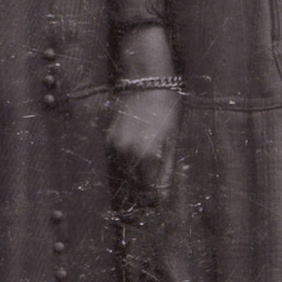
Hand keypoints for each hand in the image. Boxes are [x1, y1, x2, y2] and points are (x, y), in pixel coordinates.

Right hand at [107, 88, 181, 202]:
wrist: (146, 81)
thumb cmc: (167, 108)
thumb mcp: (173, 139)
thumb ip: (166, 169)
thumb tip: (163, 196)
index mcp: (147, 156)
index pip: (149, 189)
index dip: (156, 197)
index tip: (161, 200)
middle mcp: (127, 154)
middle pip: (135, 182)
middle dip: (145, 186)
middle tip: (154, 186)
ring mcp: (115, 146)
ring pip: (125, 170)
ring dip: (135, 173)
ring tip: (147, 166)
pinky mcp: (108, 137)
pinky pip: (118, 157)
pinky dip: (127, 159)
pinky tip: (136, 151)